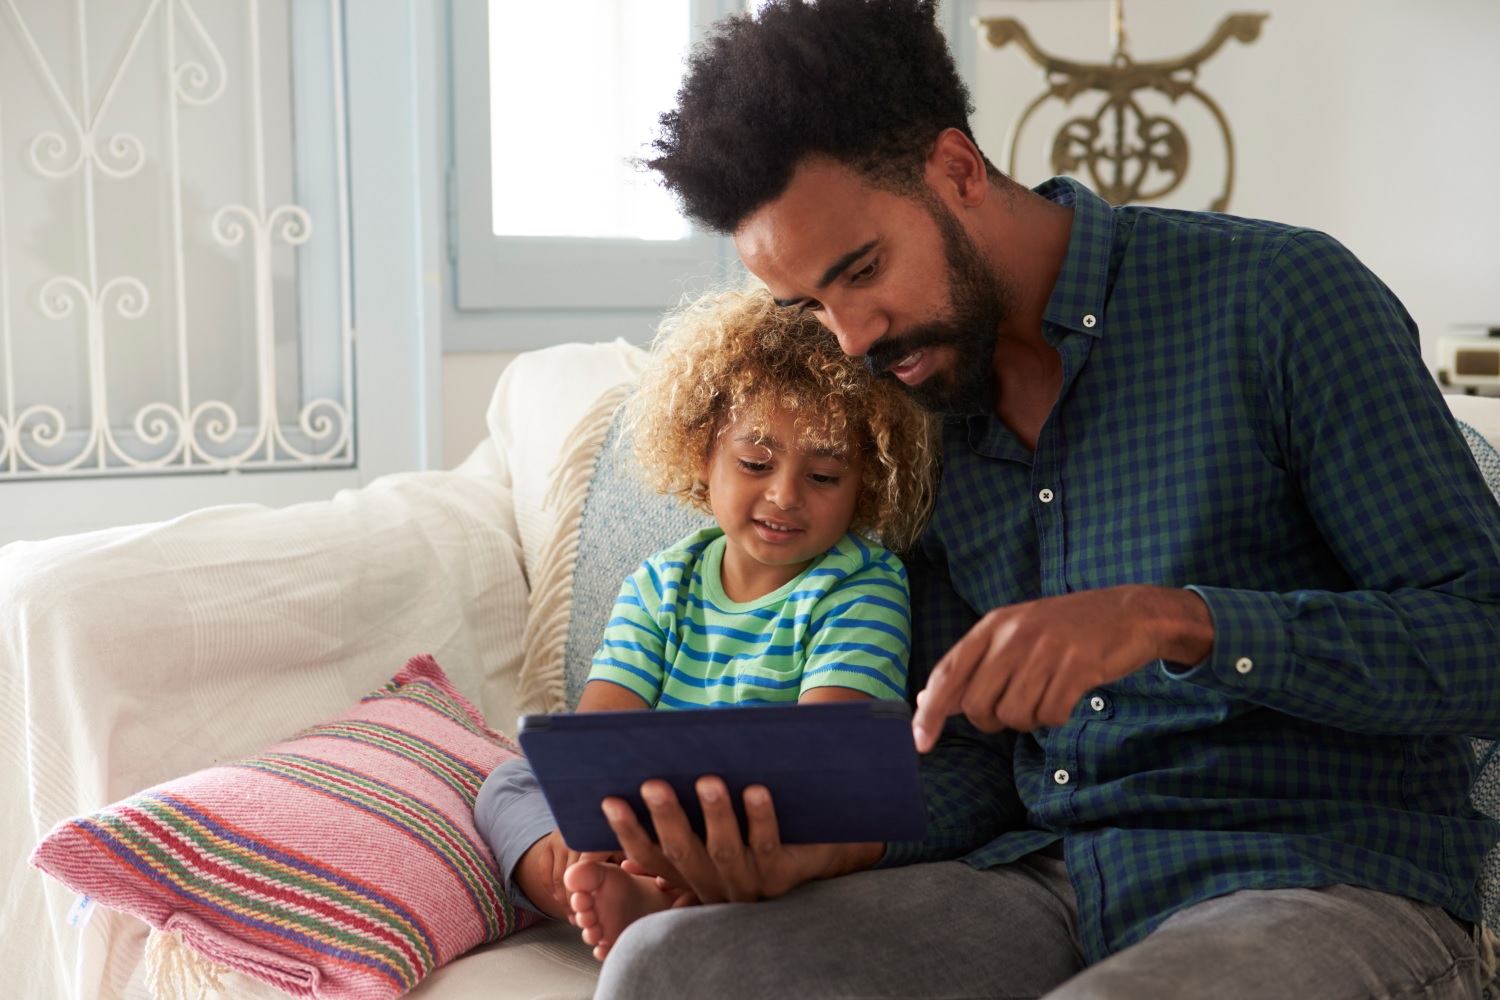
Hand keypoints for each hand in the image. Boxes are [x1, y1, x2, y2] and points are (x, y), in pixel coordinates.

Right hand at [516, 829, 619, 919]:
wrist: (594, 819)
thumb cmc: (616, 839)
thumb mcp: (627, 848)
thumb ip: (631, 862)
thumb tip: (629, 873)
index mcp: (595, 837)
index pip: (586, 869)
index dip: (586, 892)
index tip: (591, 912)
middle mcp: (575, 837)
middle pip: (570, 878)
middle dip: (574, 902)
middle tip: (580, 921)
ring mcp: (559, 839)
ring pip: (557, 878)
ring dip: (562, 901)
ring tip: (572, 916)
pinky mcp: (548, 843)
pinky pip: (544, 872)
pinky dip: (551, 889)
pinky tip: (560, 900)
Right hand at [600, 776, 882, 903]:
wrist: (822, 847)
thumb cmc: (758, 821)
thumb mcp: (718, 816)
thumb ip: (687, 800)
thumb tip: (648, 761)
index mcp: (691, 871)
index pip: (651, 854)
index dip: (627, 830)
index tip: (609, 799)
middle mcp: (714, 883)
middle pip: (683, 853)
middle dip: (666, 817)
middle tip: (653, 783)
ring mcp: (748, 883)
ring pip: (723, 852)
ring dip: (713, 815)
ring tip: (708, 780)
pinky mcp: (782, 877)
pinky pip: (767, 846)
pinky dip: (760, 818)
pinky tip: (757, 790)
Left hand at [911, 585, 1213, 748]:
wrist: (1128, 613)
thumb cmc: (1065, 629)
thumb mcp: (1013, 635)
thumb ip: (974, 667)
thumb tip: (928, 702)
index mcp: (993, 626)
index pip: (948, 673)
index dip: (930, 712)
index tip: (920, 742)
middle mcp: (1014, 636)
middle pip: (978, 706)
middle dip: (993, 720)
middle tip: (1017, 705)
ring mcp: (1046, 650)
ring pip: (1014, 716)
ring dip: (1029, 718)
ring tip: (1047, 694)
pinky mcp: (1078, 668)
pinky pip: (1050, 716)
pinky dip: (1056, 717)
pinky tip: (1067, 695)